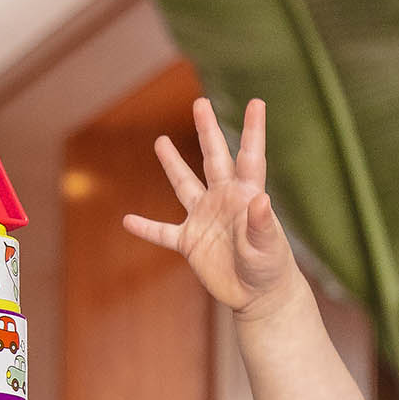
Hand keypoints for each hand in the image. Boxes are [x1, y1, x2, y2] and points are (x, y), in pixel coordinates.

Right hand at [122, 97, 296, 317]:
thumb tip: (261, 199)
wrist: (260, 297)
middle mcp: (223, 200)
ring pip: (184, 186)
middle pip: (213, 158)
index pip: (249, 157)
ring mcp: (205, 219)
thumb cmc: (271, 269)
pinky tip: (127, 221)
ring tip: (160, 142)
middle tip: (200, 103)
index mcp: (245, 196)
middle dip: (207, 131)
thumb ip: (262, 224)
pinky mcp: (191, 243)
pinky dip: (146, 228)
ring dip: (173, 165)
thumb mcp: (269, 247)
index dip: (253, 131)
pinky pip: (163, 233)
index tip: (256, 103)